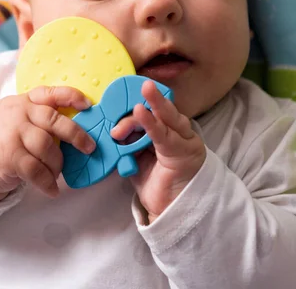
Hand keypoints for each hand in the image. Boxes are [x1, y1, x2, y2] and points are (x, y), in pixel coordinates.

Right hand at [0, 86, 95, 203]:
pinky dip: (47, 182)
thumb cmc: (1, 136)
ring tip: (56, 173)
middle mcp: (19, 114)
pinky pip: (36, 170)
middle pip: (53, 121)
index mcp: (25, 102)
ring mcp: (13, 135)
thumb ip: (39, 116)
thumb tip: (76, 131)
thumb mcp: (15, 116)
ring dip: (58, 164)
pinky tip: (52, 190)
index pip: (49, 93)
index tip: (87, 104)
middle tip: (89, 148)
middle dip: (75, 135)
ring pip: (47, 148)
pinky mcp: (9, 157)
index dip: (70, 96)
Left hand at [111, 80, 205, 223]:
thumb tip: (111, 129)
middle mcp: (179, 132)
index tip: (124, 95)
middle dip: (150, 98)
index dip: (141, 102)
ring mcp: (184, 140)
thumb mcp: (137, 157)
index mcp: (168, 130)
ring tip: (144, 92)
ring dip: (152, 106)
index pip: (154, 111)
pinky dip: (151, 123)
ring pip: (165, 118)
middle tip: (141, 85)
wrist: (171, 209)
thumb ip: (129, 142)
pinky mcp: (183, 151)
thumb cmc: (156, 183)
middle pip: (161, 111)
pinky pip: (163, 135)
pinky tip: (141, 111)